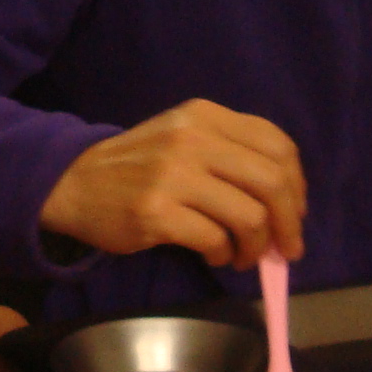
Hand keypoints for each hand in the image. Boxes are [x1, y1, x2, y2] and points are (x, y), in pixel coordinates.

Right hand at [39, 100, 306, 268]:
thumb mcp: (184, 137)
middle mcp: (193, 138)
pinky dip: (224, 255)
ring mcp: (173, 174)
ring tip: (244, 256)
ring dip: (256, 246)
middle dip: (288, 222)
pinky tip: (216, 256)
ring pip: (249, 215)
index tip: (294, 213)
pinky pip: (214, 239)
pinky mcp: (156, 212)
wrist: (74, 182)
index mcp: (206, 115)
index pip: (277, 145)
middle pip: (272, 181)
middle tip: (286, 247)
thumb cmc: (139, 165)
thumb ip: (231, 154)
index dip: (297, 185)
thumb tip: (286, 203)